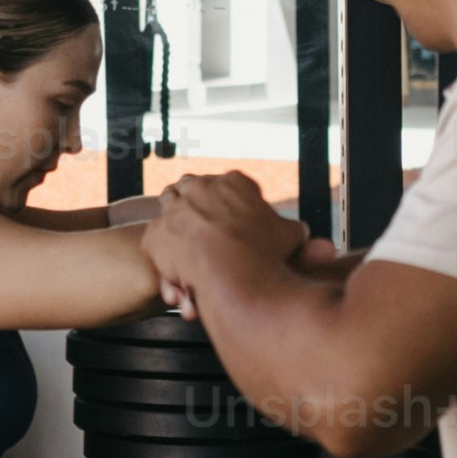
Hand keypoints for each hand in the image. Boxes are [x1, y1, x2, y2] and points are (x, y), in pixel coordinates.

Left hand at [144, 171, 293, 299]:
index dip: (232, 200)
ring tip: (188, 240)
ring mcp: (174, 208)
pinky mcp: (156, 233)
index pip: (230, 183)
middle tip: (208, 224)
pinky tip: (174, 261)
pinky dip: (164, 247)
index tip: (234, 216)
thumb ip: (291, 230)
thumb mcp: (289, 236)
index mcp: (234, 182)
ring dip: (177, 218)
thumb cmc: (260, 253)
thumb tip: (300, 232)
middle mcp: (200, 188)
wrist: (231, 274)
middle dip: (199, 202)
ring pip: (170, 204)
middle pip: (195, 187)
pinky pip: (156, 237)